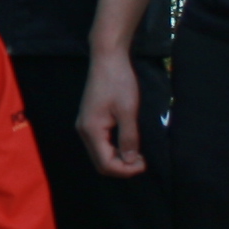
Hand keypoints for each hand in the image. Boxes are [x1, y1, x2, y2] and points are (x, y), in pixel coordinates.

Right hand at [78, 49, 146, 177]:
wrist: (107, 59)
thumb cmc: (118, 82)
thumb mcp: (128, 111)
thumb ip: (128, 138)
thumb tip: (131, 161)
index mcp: (91, 130)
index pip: (105, 164)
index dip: (125, 170)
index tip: (144, 164)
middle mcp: (84, 131)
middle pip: (100, 162)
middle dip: (122, 167)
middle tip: (143, 161)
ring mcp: (85, 126)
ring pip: (100, 154)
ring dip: (119, 158)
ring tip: (138, 153)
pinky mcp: (90, 120)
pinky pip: (101, 144)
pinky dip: (114, 149)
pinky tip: (128, 143)